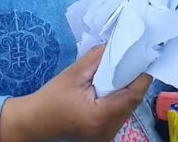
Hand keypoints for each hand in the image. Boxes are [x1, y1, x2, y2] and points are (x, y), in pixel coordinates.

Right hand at [0, 46, 151, 141]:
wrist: (32, 122)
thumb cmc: (50, 99)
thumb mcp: (73, 74)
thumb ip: (96, 59)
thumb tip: (115, 44)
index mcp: (102, 115)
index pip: (133, 95)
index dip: (142, 75)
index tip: (145, 56)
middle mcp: (109, 129)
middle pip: (132, 102)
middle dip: (136, 80)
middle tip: (136, 59)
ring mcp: (106, 135)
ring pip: (127, 109)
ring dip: (129, 90)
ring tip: (127, 70)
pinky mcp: (103, 134)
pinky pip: (119, 114)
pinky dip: (120, 99)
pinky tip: (116, 86)